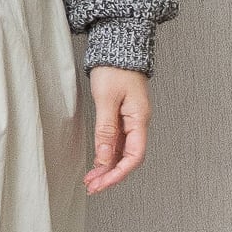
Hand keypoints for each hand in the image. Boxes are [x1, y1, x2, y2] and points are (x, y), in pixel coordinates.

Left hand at [84, 65, 150, 194]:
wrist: (118, 44)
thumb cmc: (114, 67)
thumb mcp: (106, 98)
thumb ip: (106, 129)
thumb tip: (106, 157)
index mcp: (139, 118)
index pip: (134, 156)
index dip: (118, 173)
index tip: (101, 183)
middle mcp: (138, 121)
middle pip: (128, 157)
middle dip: (110, 174)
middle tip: (92, 186)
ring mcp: (131, 118)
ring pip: (122, 150)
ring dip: (107, 165)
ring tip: (91, 178)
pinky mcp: (122, 113)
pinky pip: (117, 140)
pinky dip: (107, 152)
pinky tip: (98, 160)